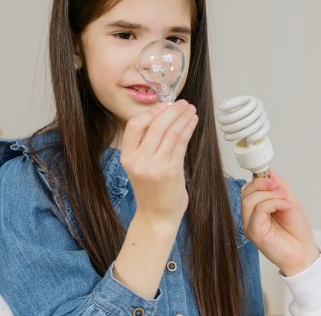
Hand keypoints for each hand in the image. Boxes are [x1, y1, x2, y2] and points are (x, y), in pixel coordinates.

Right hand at [120, 100, 197, 224]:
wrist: (156, 216)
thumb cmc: (151, 190)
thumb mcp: (140, 166)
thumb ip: (147, 144)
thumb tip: (164, 116)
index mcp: (127, 157)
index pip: (134, 125)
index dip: (150, 112)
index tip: (164, 105)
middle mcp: (138, 161)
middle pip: (156, 126)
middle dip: (172, 111)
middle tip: (183, 103)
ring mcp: (154, 167)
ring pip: (171, 132)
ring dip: (183, 117)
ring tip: (191, 110)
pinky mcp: (171, 171)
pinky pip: (181, 143)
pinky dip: (188, 129)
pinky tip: (193, 122)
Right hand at [241, 171, 319, 275]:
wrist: (305, 253)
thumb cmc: (297, 231)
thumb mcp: (290, 201)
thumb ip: (279, 187)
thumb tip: (269, 173)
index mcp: (257, 207)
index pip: (248, 188)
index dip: (257, 179)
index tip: (270, 176)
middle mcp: (250, 215)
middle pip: (245, 191)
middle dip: (261, 184)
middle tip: (277, 186)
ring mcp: (250, 224)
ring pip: (249, 200)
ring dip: (268, 194)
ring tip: (283, 198)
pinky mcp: (253, 232)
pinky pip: (257, 211)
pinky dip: (272, 204)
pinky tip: (284, 206)